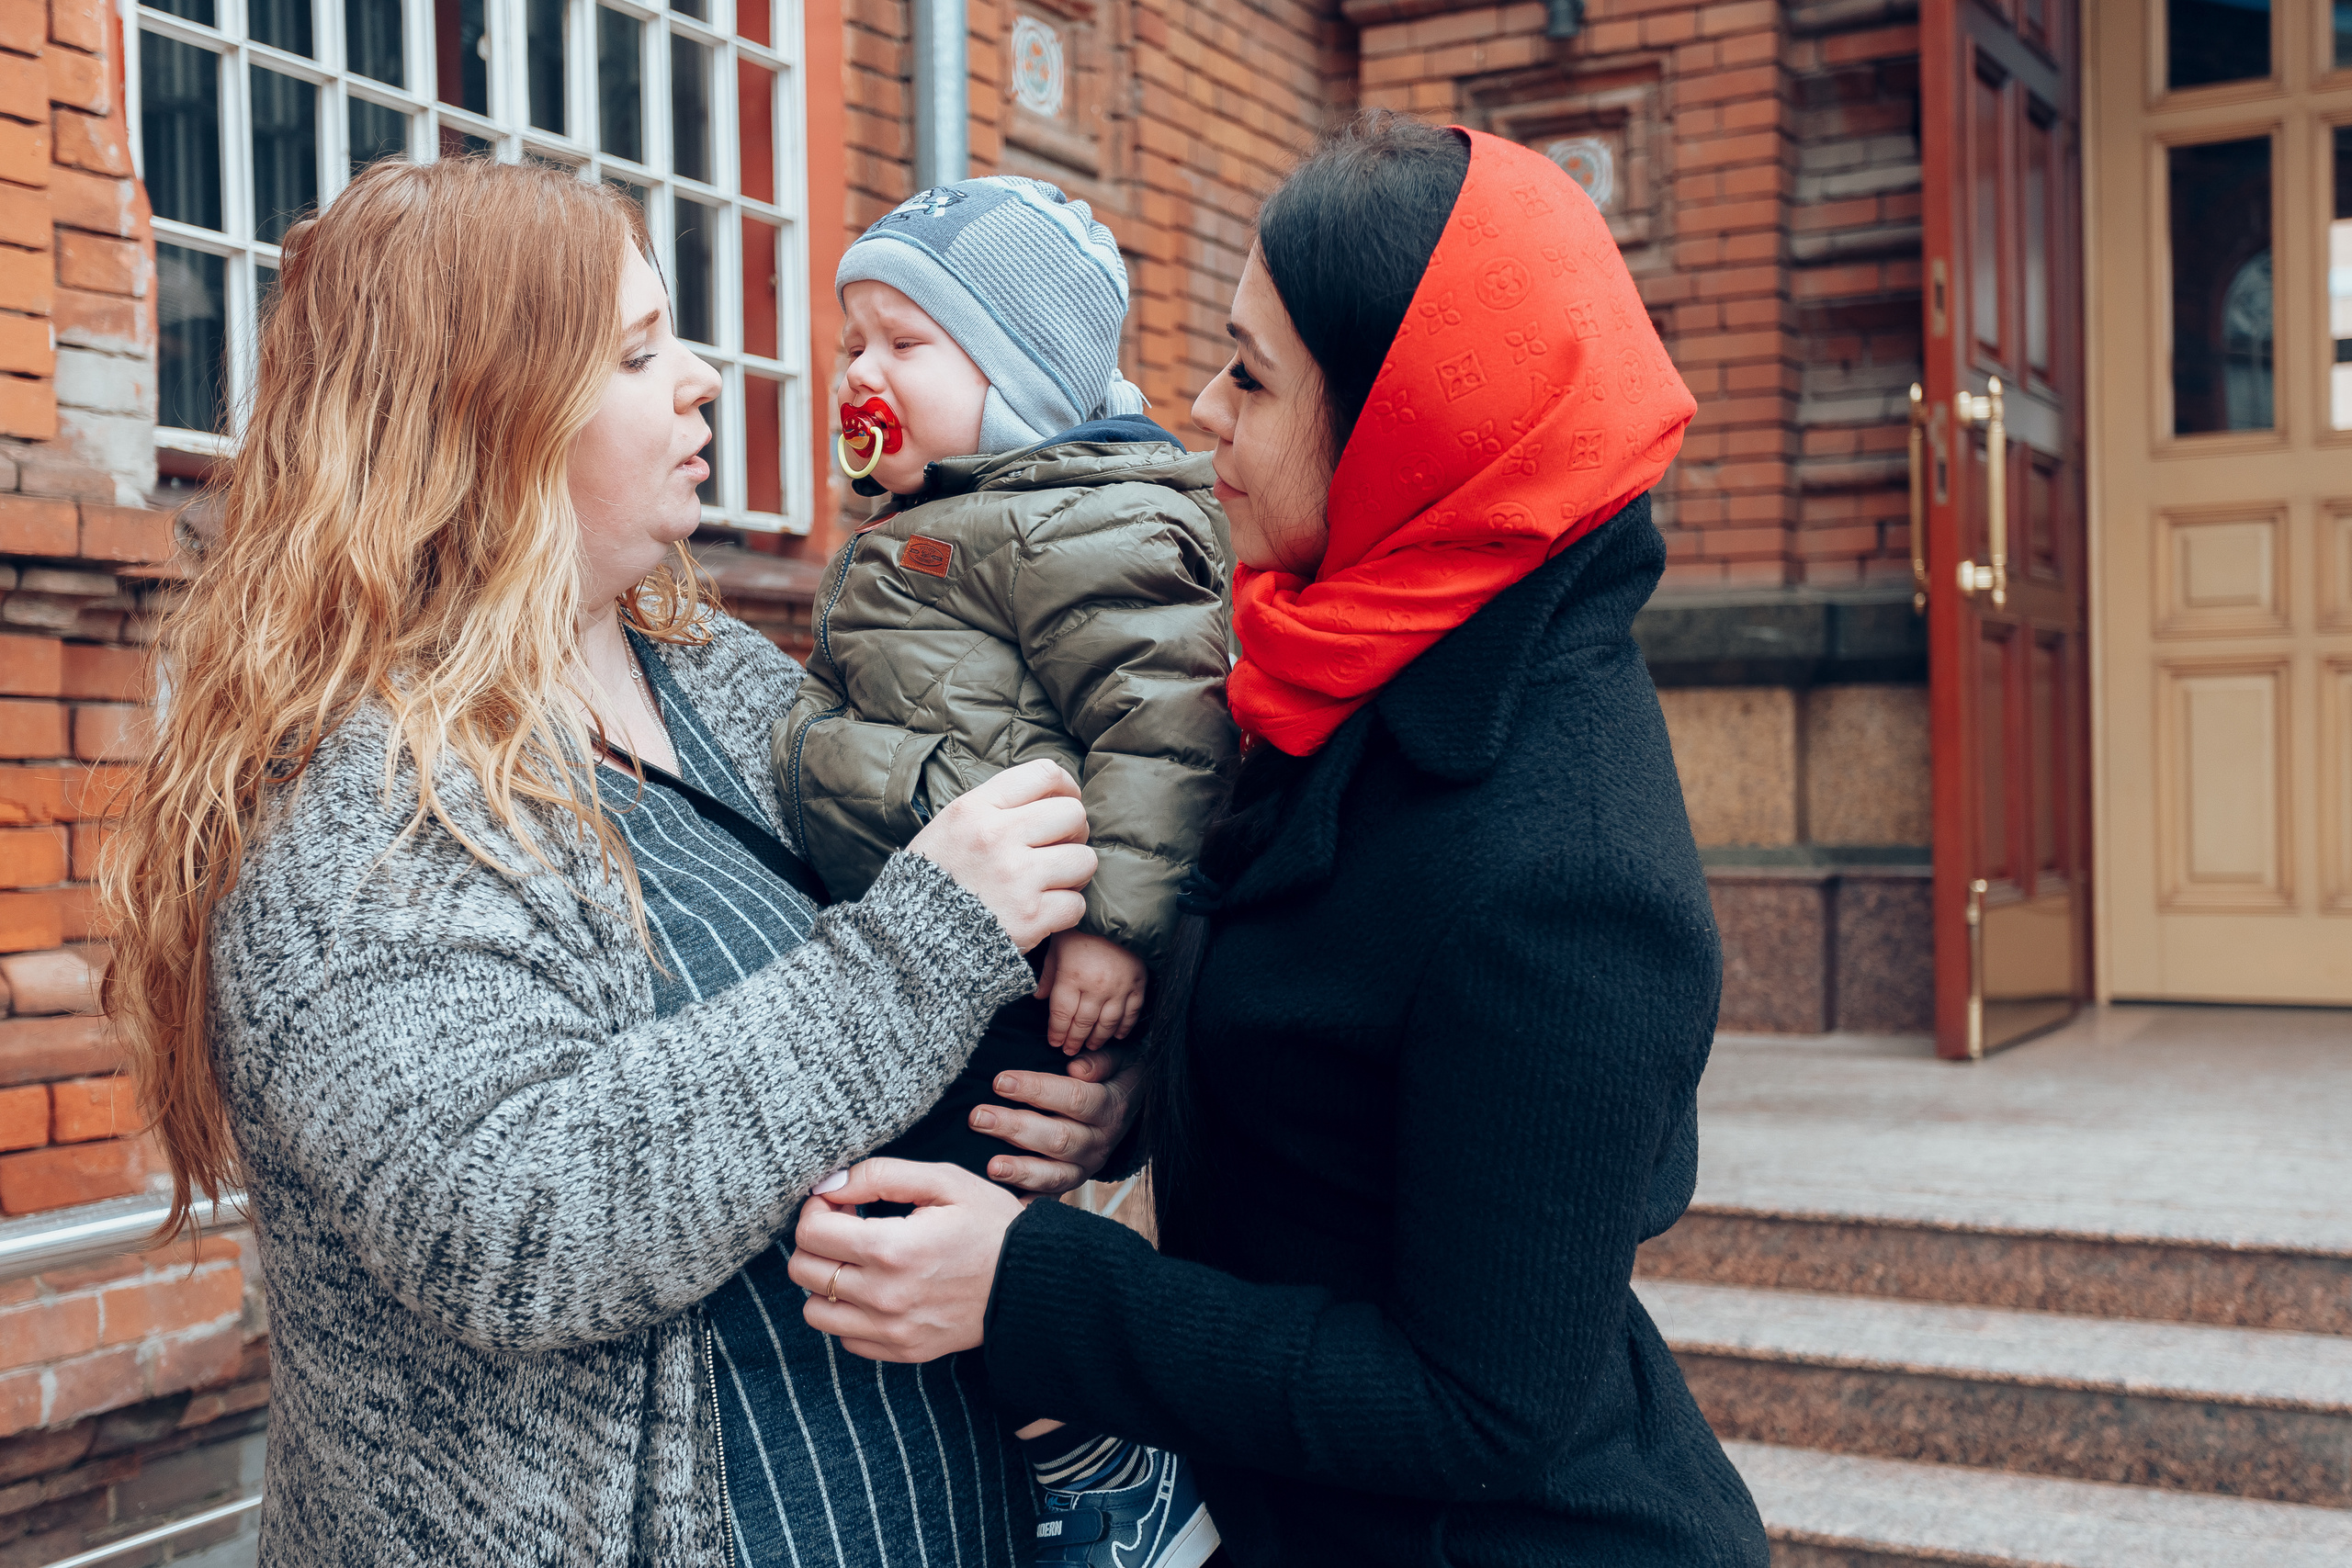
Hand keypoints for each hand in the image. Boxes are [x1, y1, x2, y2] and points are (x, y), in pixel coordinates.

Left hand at [790, 1160, 1020, 1361]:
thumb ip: (880, 1175)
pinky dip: (848, 1314)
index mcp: (891, 1249)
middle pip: (803, 1272)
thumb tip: (830, 1186)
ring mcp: (892, 1331)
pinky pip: (844, 1338)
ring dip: (825, 1281)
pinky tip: (875, 1289)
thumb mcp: (944, 1181)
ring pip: (814, 1311)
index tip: (839, 1202)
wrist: (1033, 1281)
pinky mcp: (902, 1352)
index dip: (817, 1208)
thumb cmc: (991, 1225)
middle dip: (816, 1241)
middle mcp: (884, 1297)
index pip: (811, 1232)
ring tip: (857, 1261)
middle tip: (847, 1226)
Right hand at [906, 760, 1094, 951]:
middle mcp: (997, 837)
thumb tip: (1049, 795)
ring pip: (1084, 860)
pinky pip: (1077, 904)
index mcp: (975, 810)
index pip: (1045, 774)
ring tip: (1052, 881)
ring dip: (1074, 873)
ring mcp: (1016, 878)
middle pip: (1073, 814)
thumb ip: (994, 808)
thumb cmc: (933, 881)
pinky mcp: (1030, 917)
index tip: (1064, 801)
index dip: (1066, 787)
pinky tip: (1044, 911)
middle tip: (1058, 848)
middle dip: (1074, 832)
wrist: (912, 941)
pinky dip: (1065, 910)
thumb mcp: (949, 827)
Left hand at [971, 1043, 1141, 1195]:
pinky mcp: (1072, 1184)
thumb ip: (1100, 1061)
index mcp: (1110, 1107)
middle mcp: (1100, 1141)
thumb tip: (1076, 1068)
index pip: (1073, 1098)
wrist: (1130, 1110)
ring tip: (990, 1166)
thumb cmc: (1111, 1077)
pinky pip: (1050, 1197)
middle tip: (978, 1117)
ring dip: (1020, 1169)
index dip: (1037, 1089)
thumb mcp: (1118, 1059)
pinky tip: (1004, 1202)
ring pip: (1054, 1174)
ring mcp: (1086, 1167)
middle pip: (1059, 1138)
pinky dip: (1028, 1202)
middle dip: (1015, 1127)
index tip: (1000, 1081)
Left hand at [1034, 930, 1147, 1051]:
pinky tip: (1117, 1035)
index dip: (1057, 1032)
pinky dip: (1125, 1027)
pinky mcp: (1138, 983)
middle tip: (1069, 1050)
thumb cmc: (1083, 925)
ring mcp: (1119, 987)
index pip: (1062, 1014)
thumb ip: (1049, 973)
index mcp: (1072, 977)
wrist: (1119, 909)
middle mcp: (1096, 987)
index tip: (1054, 1042)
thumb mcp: (1058, 945)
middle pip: (1083, 1023)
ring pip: (1107, 1023)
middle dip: (1074, 1040)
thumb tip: (1040, 997)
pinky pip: (1132, 1012)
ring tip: (1089, 1046)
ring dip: (1097, 1038)